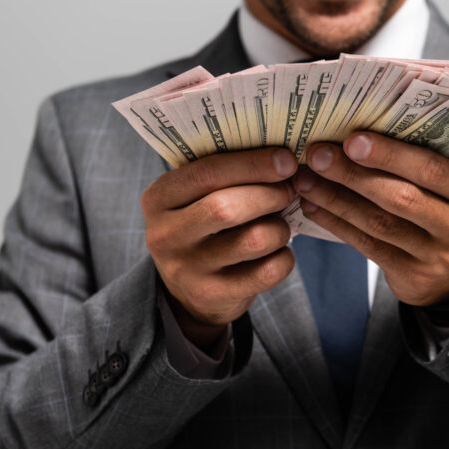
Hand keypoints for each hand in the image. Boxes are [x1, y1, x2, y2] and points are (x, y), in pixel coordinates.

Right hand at [141, 148, 297, 350]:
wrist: (187, 291)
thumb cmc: (203, 227)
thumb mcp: (196, 198)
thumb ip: (223, 173)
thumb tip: (281, 152)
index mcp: (158, 198)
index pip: (206, 172)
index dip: (252, 163)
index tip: (285, 159)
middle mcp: (165, 235)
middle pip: (227, 207)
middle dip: (269, 194)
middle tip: (290, 189)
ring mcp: (186, 270)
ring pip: (253, 240)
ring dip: (279, 227)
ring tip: (281, 224)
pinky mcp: (211, 297)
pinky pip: (267, 273)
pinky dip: (284, 258)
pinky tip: (280, 252)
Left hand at [293, 132, 448, 306]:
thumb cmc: (448, 214)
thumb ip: (424, 163)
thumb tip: (361, 130)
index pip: (431, 169)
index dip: (389, 154)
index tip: (351, 139)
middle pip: (401, 197)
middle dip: (353, 174)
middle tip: (317, 155)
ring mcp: (438, 256)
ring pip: (378, 222)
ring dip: (336, 198)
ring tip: (305, 179)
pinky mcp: (412, 276)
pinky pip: (367, 245)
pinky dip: (336, 223)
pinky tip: (313, 207)